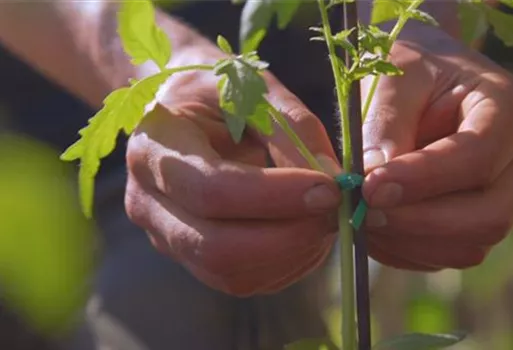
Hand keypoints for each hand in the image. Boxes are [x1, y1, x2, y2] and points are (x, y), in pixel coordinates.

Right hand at [124, 65, 341, 296]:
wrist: (180, 110)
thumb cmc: (215, 89)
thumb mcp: (252, 87)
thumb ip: (292, 129)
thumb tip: (332, 181)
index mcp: (155, 150)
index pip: (212, 190)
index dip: (276, 196)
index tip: (330, 188)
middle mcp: (149, 203)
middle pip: (217, 248)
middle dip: (289, 237)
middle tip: (335, 210)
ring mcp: (166, 237)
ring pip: (232, 273)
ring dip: (292, 253)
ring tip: (323, 215)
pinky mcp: (191, 256)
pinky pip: (241, 280)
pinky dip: (285, 263)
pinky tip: (304, 231)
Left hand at [361, 23, 512, 270]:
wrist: (420, 82)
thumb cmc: (409, 69)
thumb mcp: (394, 77)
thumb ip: (385, 124)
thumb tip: (372, 183)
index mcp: (511, 109)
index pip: (479, 158)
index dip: (423, 180)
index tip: (369, 187)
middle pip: (488, 214)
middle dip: (418, 221)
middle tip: (361, 212)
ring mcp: (503, 195)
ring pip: (469, 244)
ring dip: (408, 240)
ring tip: (360, 217)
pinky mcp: (475, 219)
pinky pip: (447, 253)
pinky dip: (405, 250)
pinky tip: (373, 227)